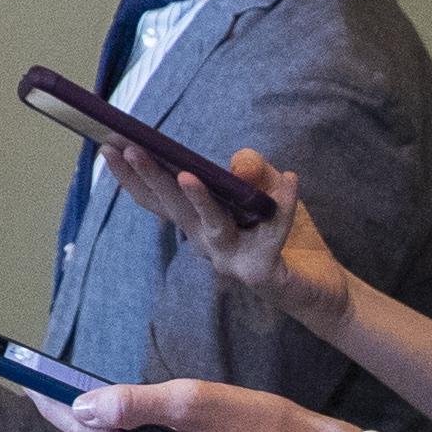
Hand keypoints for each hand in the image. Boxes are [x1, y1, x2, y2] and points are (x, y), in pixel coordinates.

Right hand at [99, 144, 352, 327]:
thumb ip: (252, 170)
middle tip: (128, 148)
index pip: (158, 198)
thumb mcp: (268, 192)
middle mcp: (207, 243)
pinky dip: (284, 205)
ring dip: (198, 199)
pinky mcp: (263, 271)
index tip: (109, 143)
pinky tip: (290, 178)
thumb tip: (237, 163)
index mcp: (198, 223)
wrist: (323, 287)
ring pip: (211, 225)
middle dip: (149, 176)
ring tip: (187, 174)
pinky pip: (272, 234)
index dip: (132, 175)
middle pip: (173, 207)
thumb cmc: (290, 239)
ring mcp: (231, 259)